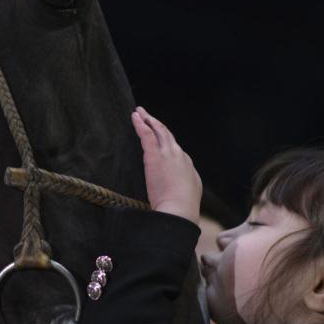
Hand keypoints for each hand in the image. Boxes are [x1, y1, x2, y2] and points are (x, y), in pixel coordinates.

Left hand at [132, 106, 201, 224]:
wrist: (180, 210)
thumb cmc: (182, 210)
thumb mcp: (187, 198)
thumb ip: (182, 190)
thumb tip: (179, 193)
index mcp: (188, 167)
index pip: (176, 151)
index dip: (167, 144)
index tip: (160, 140)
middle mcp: (180, 156)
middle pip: (168, 136)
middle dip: (158, 125)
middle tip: (149, 116)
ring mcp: (168, 154)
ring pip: (158, 131)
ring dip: (149, 119)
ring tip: (140, 112)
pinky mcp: (155, 155)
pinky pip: (146, 134)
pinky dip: (141, 124)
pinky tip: (135, 117)